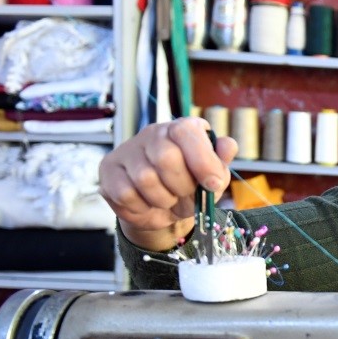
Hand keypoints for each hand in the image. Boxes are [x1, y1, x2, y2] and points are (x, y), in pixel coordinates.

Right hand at [99, 117, 238, 250]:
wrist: (161, 209)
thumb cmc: (190, 187)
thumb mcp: (213, 178)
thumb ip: (221, 163)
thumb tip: (228, 145)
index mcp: (181, 129)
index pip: (185, 132)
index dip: (202, 160)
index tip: (213, 184)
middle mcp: (153, 133)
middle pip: (165, 157)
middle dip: (182, 185)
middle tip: (185, 195)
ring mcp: (128, 150)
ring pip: (145, 179)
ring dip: (163, 199)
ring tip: (167, 200)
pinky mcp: (109, 170)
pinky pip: (126, 194)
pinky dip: (142, 207)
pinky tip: (147, 204)